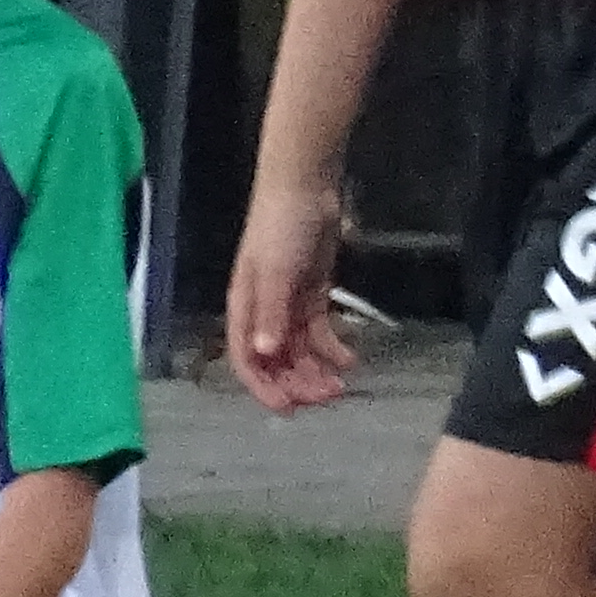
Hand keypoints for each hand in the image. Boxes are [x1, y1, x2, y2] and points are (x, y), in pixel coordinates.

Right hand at [227, 186, 355, 412]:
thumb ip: (271, 313)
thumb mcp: (276, 271)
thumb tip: (264, 354)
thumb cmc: (282, 227)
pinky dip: (333, 349)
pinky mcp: (312, 295)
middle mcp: (263, 313)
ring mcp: (288, 305)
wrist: (306, 188)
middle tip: (328, 397)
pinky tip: (350, 360)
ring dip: (317, 371)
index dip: (263, 387)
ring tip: (341, 387)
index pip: (247, 360)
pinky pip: (319, 333)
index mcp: (245, 309)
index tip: (288, 408)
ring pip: (299, 351)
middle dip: (298, 383)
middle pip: (276, 361)